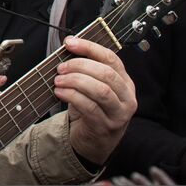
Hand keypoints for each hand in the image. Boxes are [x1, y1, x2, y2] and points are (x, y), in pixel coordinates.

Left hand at [54, 35, 135, 164]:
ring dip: (75, 81)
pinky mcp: (105, 126)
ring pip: (100, 90)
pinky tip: (60, 92)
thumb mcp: (94, 88)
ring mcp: (118, 114)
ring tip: (59, 80)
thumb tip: (69, 48)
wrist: (94, 142)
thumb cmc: (93, 110)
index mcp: (125, 82)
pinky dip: (72, 96)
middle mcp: (126, 97)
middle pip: (106, 73)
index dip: (89, 48)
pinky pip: (89, 107)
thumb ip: (88, 70)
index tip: (69, 43)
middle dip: (80, 66)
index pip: (111, 58)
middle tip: (61, 67)